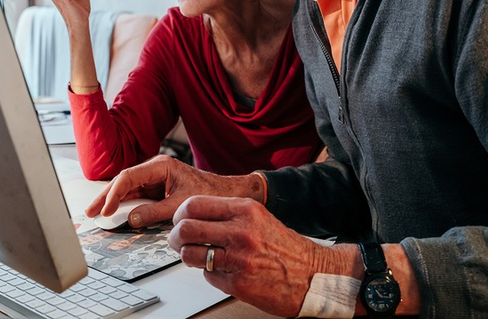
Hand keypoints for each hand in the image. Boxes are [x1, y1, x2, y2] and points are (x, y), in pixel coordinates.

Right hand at [85, 156, 264, 227]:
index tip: (107, 210)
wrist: (225, 193)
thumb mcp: (180, 205)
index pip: (129, 177)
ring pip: (128, 188)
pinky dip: (125, 204)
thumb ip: (155, 212)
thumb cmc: (209, 193)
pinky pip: (137, 195)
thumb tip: (132, 219)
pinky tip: (114, 212)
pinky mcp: (158, 188)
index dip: (114, 194)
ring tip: (97, 213)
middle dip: (106, 196)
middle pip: (123, 181)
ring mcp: (155, 178)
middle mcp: (155, 169)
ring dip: (113, 201)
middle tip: (91, 211)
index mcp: (160, 166)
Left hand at [169, 195, 346, 316]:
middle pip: (185, 228)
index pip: (194, 204)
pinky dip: (211, 273)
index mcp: (244, 210)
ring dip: (190, 256)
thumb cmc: (285, 247)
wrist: (312, 275)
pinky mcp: (237, 283)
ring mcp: (238, 258)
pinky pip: (208, 275)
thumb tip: (192, 215)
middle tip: (177, 240)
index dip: (178, 214)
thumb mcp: (257, 217)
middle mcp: (240, 231)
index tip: (178, 220)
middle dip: (175, 236)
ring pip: (190, 253)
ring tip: (199, 256)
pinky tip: (225, 270)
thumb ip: (227, 214)